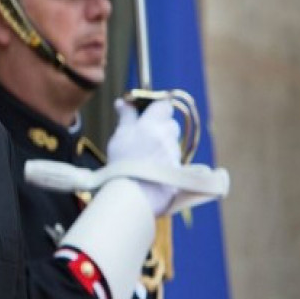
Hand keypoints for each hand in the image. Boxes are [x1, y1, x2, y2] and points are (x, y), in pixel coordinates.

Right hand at [106, 98, 180, 214]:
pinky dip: (166, 165)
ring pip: (172, 144)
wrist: (133, 195)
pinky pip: (175, 162)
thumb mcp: (120, 136)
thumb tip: (123, 102)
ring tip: (146, 161)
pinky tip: (153, 173)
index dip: (157, 109)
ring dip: (163, 148)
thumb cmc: (122, 165)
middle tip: (145, 139)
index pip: (164, 105)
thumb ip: (126, 117)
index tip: (148, 114)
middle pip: (171, 125)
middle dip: (161, 129)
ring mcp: (174, 155)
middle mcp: (167, 137)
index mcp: (152, 124)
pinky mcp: (179, 172)